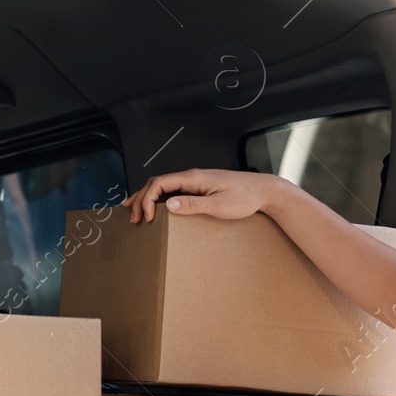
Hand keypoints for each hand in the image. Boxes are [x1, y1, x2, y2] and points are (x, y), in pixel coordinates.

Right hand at [122, 169, 278, 223]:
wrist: (263, 191)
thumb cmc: (245, 197)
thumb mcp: (219, 204)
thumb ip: (193, 204)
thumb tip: (168, 205)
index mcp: (193, 178)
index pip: (159, 183)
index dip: (147, 199)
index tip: (148, 218)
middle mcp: (191, 177)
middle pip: (156, 183)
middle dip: (141, 199)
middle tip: (133, 218)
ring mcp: (195, 182)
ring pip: (163, 187)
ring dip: (147, 198)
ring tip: (134, 211)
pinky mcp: (200, 188)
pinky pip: (173, 191)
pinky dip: (159, 199)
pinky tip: (156, 209)